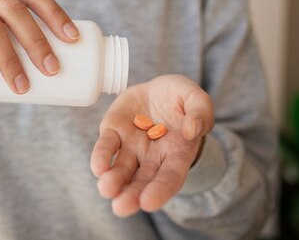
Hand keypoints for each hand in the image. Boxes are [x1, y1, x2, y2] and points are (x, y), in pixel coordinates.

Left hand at [90, 75, 214, 216]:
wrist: (157, 90)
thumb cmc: (181, 99)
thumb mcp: (197, 99)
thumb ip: (201, 112)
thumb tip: (191, 130)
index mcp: (177, 153)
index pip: (170, 177)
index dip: (160, 190)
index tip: (148, 203)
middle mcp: (152, 156)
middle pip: (142, 181)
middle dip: (131, 196)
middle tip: (120, 207)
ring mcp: (131, 146)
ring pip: (121, 169)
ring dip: (113, 181)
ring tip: (106, 189)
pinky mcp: (113, 132)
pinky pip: (106, 146)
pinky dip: (101, 157)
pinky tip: (97, 167)